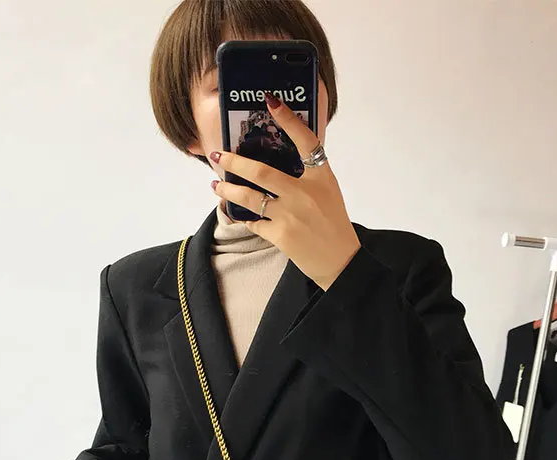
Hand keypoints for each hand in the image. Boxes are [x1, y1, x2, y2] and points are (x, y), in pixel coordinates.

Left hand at [209, 92, 360, 290]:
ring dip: (228, 190)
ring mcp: (290, 216)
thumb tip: (279, 159)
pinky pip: (253, 222)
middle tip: (218, 156)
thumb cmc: (334, 223)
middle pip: (262, 172)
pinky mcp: (281, 236)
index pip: (305, 141)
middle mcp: (304, 194)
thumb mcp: (328, 190)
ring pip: (250, 198)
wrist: (340, 261)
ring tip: (216, 186)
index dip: (288, 119)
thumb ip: (308, 174)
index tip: (271, 101)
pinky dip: (243, 217)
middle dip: (235, 162)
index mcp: (321, 177)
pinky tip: (235, 211)